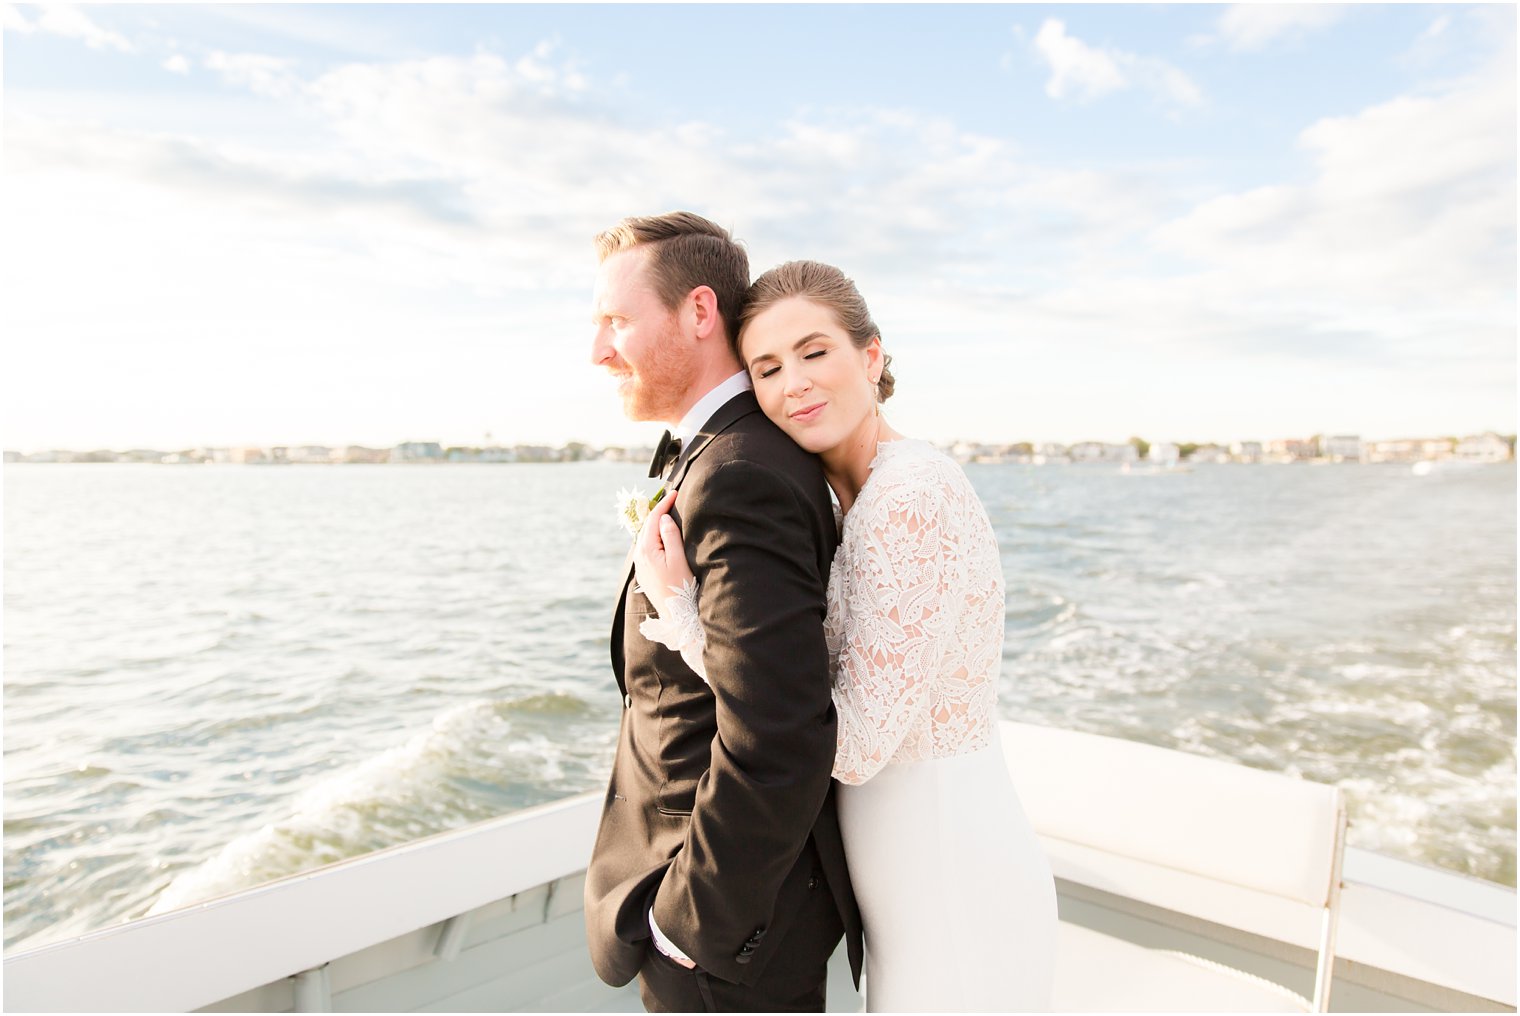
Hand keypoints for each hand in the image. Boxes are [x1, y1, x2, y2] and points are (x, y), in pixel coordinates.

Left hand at [633, 486, 691, 615]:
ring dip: (655, 524)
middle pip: (647, 526)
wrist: (674, 613)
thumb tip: (664, 518)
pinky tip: (661, 534)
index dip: (664, 504)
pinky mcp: (643, 571)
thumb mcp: (678, 559)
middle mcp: (639, 555)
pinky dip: (653, 535)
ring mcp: (640, 564)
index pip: (654, 519)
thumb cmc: (679, 586)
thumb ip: (671, 536)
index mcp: (647, 550)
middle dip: (658, 511)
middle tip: (671, 499)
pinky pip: (646, 546)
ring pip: (645, 536)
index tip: (675, 493)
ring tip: (666, 513)